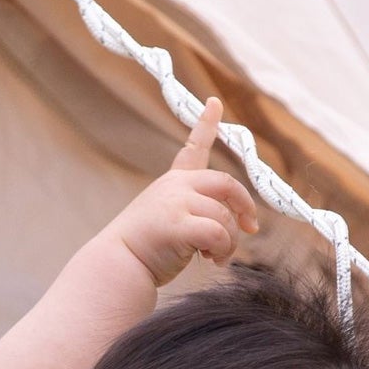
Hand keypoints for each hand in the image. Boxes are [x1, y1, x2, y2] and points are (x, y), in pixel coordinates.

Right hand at [110, 97, 258, 286]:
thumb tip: (240, 225)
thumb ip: (198, 213)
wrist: (117, 265)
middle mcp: (176, 186)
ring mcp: (176, 203)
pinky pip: (219, 233)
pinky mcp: (178, 224)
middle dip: (245, 206)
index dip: (206, 124)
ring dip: (230, 241)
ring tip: (216, 257)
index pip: (193, 147)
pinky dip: (222, 250)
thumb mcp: (169, 220)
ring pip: (225, 216)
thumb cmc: (145, 249)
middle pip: (227, 184)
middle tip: (250, 228)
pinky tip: (212, 259)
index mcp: (173, 183)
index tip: (215, 103)